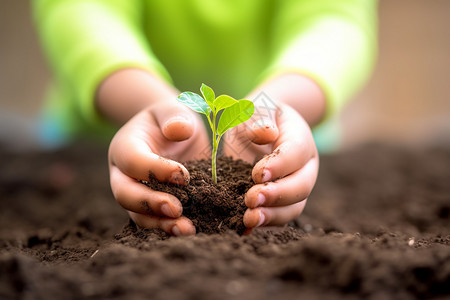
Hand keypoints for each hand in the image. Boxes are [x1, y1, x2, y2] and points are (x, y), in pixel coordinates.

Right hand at [108, 101, 209, 235]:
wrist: (171, 134)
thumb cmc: (172, 120)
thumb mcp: (174, 110)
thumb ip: (175, 116)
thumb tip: (178, 130)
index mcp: (125, 146)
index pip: (133, 161)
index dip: (156, 170)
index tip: (184, 175)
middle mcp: (123, 174)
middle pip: (125, 194)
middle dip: (149, 204)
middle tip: (177, 210)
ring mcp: (134, 193)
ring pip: (137, 215)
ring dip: (159, 224)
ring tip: (186, 229)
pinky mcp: (149, 207)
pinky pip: (152, 222)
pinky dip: (167, 228)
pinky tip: (188, 231)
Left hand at [223, 102, 318, 229]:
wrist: (260, 129)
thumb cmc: (257, 117)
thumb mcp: (256, 109)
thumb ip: (259, 118)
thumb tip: (265, 133)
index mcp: (301, 139)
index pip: (296, 154)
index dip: (279, 165)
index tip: (256, 173)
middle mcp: (305, 167)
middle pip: (301, 186)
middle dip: (277, 195)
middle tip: (251, 199)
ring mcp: (296, 187)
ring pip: (294, 207)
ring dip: (272, 215)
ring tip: (249, 219)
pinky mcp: (283, 202)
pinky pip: (281, 218)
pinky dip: (266, 225)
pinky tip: (246, 228)